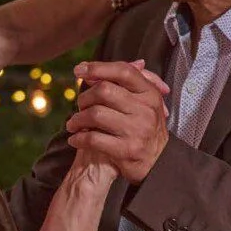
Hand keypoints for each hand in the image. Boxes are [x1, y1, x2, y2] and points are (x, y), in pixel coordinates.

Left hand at [66, 60, 169, 184]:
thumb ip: (119, 83)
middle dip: (84, 98)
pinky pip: (93, 138)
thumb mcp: (140, 101)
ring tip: (73, 124)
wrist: (157, 162)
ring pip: (95, 114)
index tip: (78, 70)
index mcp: (149, 93)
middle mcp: (146, 110)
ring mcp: (137, 130)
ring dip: (77, 119)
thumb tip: (91, 71)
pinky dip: (78, 138)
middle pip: (103, 90)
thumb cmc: (141, 126)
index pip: (124, 71)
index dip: (98, 67)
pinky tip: (75, 139)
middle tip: (79, 107)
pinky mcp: (127, 150)